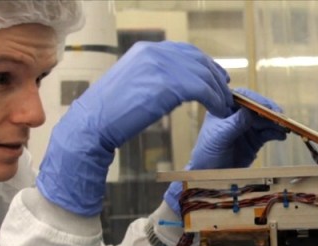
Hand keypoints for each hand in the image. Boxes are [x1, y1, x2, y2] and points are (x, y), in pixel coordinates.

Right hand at [37, 41, 231, 215]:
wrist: (92, 124)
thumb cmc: (108, 114)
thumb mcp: (130, 85)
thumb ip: (150, 78)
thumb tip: (168, 84)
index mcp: (145, 50)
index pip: (184, 51)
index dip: (204, 64)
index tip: (215, 77)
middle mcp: (155, 52)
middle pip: (197, 59)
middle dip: (215, 76)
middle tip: (225, 91)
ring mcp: (161, 66)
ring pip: (203, 74)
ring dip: (218, 91)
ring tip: (224, 106)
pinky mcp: (169, 84)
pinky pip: (203, 89)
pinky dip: (215, 100)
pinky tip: (218, 111)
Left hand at [164, 88, 287, 214]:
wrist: (211, 173)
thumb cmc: (208, 153)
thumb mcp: (219, 137)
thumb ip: (234, 124)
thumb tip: (249, 111)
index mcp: (224, 107)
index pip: (243, 97)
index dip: (257, 100)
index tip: (267, 107)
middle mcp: (237, 114)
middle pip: (258, 107)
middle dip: (270, 111)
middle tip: (281, 116)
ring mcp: (247, 126)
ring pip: (265, 119)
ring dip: (276, 123)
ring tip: (285, 128)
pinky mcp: (255, 139)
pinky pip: (268, 133)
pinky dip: (276, 133)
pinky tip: (282, 136)